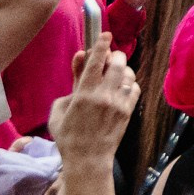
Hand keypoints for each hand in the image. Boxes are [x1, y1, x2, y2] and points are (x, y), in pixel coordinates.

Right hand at [46, 32, 139, 165]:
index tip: (105, 34)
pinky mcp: (128, 111)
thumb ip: (69, 87)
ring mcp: (119, 103)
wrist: (88, 160)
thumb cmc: (68, 137)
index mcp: (84, 94)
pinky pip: (135, 89)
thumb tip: (80, 67)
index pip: (96, 61)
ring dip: (122, 69)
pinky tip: (122, 87)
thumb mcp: (58, 112)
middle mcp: (104, 95)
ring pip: (128, 74)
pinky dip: (130, 84)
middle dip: (115, 55)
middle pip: (118, 63)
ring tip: (115, 73)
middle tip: (109, 57)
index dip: (101, 44)